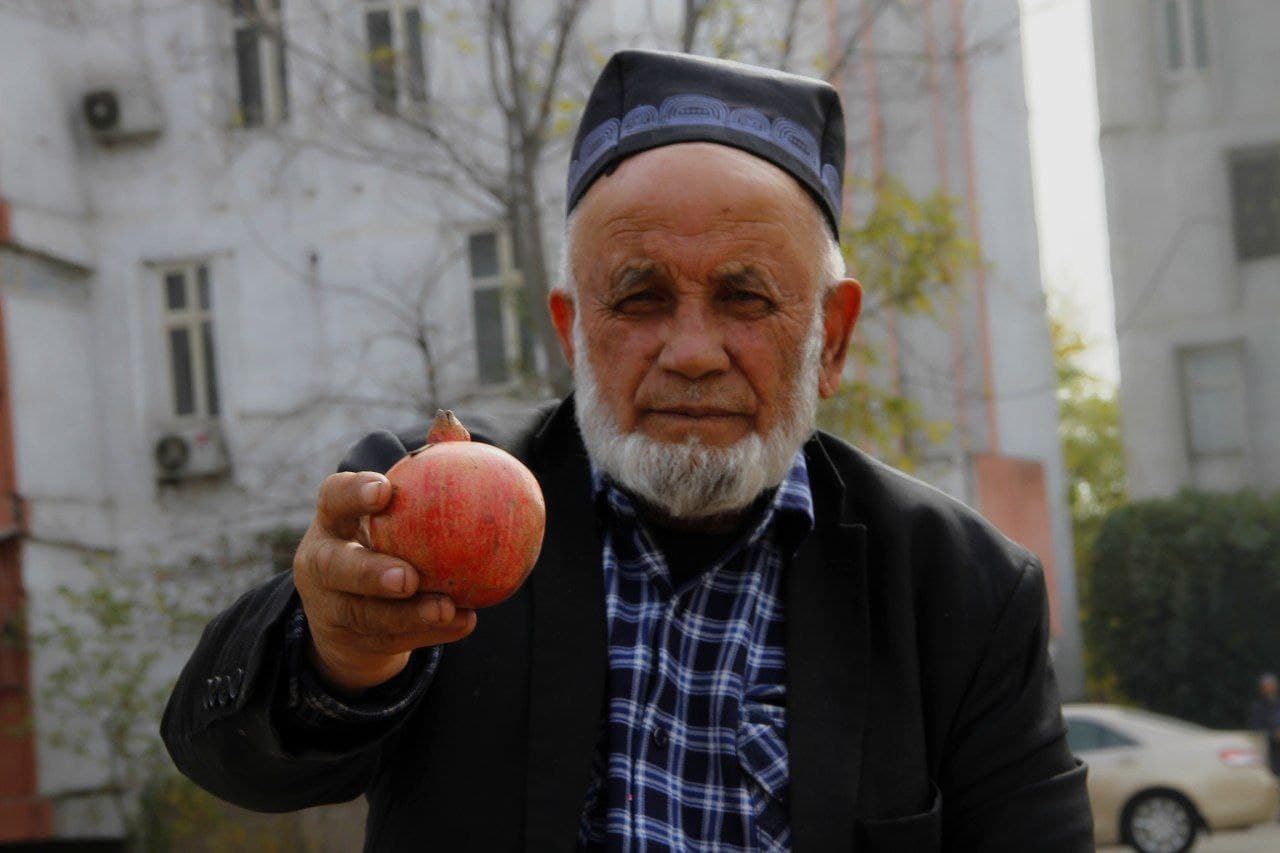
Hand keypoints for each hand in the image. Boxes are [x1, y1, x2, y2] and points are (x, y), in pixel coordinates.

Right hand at [293, 471, 476, 694]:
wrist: (354, 608)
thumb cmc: (387, 534)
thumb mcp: (396, 505)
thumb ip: (423, 464)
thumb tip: (451, 424)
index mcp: (332, 519)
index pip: (334, 498)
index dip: (354, 494)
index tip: (384, 489)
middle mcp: (323, 563)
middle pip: (337, 569)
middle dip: (370, 573)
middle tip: (408, 576)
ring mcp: (332, 607)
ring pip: (366, 614)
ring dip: (409, 615)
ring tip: (447, 608)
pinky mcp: (352, 640)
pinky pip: (394, 639)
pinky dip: (431, 633)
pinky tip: (465, 622)